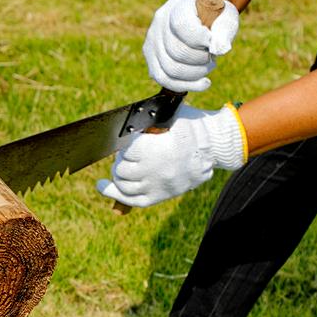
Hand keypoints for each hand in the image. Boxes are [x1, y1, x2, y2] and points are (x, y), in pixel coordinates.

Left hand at [97, 105, 246, 207]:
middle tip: (130, 154)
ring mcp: (157, 185)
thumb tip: (126, 124)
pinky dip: (114, 193)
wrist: (213, 148)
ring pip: (123, 184)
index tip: (133, 141)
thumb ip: (148, 119)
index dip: (127, 144)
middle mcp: (155, 170)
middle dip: (122, 159)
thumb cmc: (191, 128)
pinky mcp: (160, 195)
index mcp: (157, 149)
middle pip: (121, 168)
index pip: (126, 150)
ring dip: (118, 175)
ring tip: (121, 167)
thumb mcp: (171, 116)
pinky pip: (132, 200)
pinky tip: (103, 186)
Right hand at [143, 0, 239, 92]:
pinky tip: (204, 83)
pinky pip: (164, 79)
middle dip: (201, 59)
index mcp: (178, 4)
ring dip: (196, 73)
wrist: (202, 18)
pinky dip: (186, 85)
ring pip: (170, 69)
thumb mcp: (226, 16)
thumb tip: (219, 50)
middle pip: (177, 52)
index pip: (182, 25)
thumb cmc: (216, 17)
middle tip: (212, 56)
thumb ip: (224, 29)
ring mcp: (152, 41)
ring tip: (208, 66)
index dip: (201, 39)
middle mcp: (159, 21)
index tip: (213, 42)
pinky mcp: (151, 58)